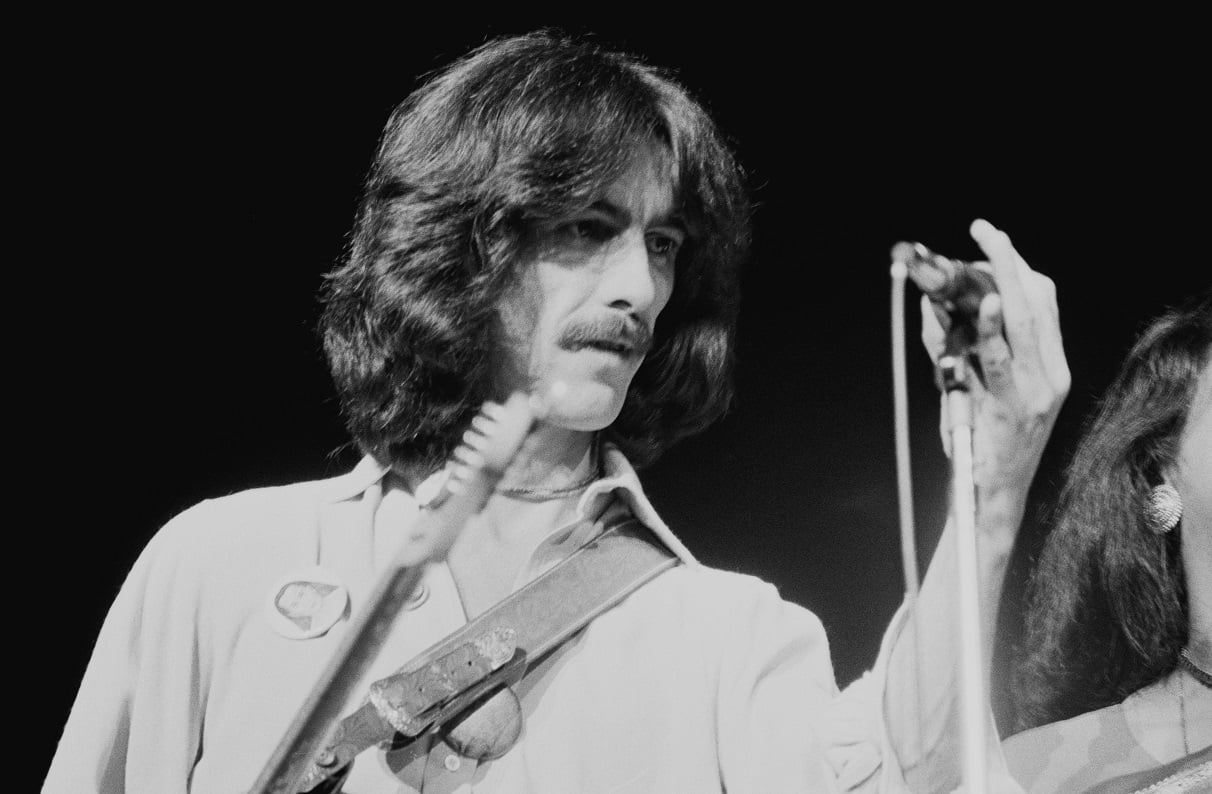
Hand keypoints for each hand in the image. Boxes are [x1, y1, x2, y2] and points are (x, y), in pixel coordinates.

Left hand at [921, 219, 1069, 536]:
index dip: (1017, 267)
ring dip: (1003, 280)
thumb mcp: (969, 385)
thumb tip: (931, 305)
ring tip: (985, 247)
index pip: (1043, 303)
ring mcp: (1035, 391)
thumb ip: (955, 346)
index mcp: (1048, 366)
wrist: (988, 495)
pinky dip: (993, 329)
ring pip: (1027, 322)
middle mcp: (1049, 374)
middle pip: (1039, 302)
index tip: (990, 241)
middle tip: (984, 229)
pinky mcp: (1013, 408)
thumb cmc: (978, 440)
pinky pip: (1002, 361)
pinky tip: (987, 303)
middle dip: (1009, 259)